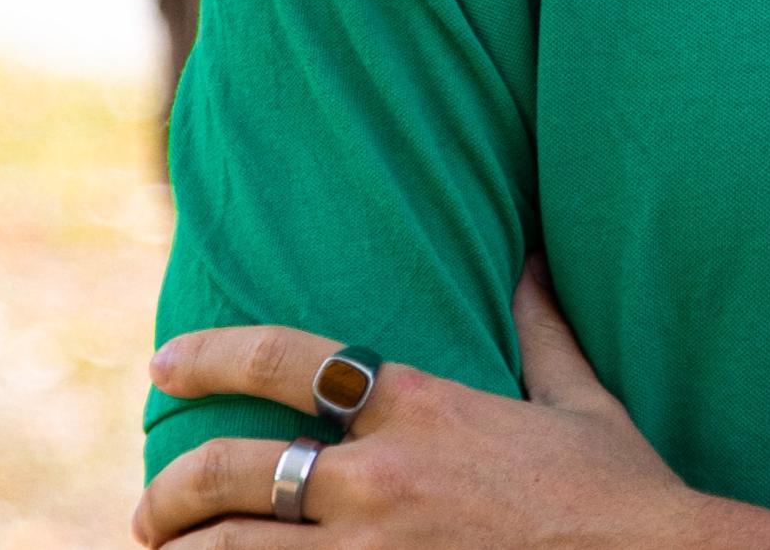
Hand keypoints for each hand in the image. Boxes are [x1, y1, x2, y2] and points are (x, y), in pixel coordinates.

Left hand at [131, 254, 769, 547]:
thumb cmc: (615, 490)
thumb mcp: (580, 398)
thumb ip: (542, 329)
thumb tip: (531, 260)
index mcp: (420, 408)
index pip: (289, 358)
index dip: (213, 354)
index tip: (165, 362)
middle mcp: (380, 479)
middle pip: (232, 472)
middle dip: (171, 492)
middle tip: (154, 509)